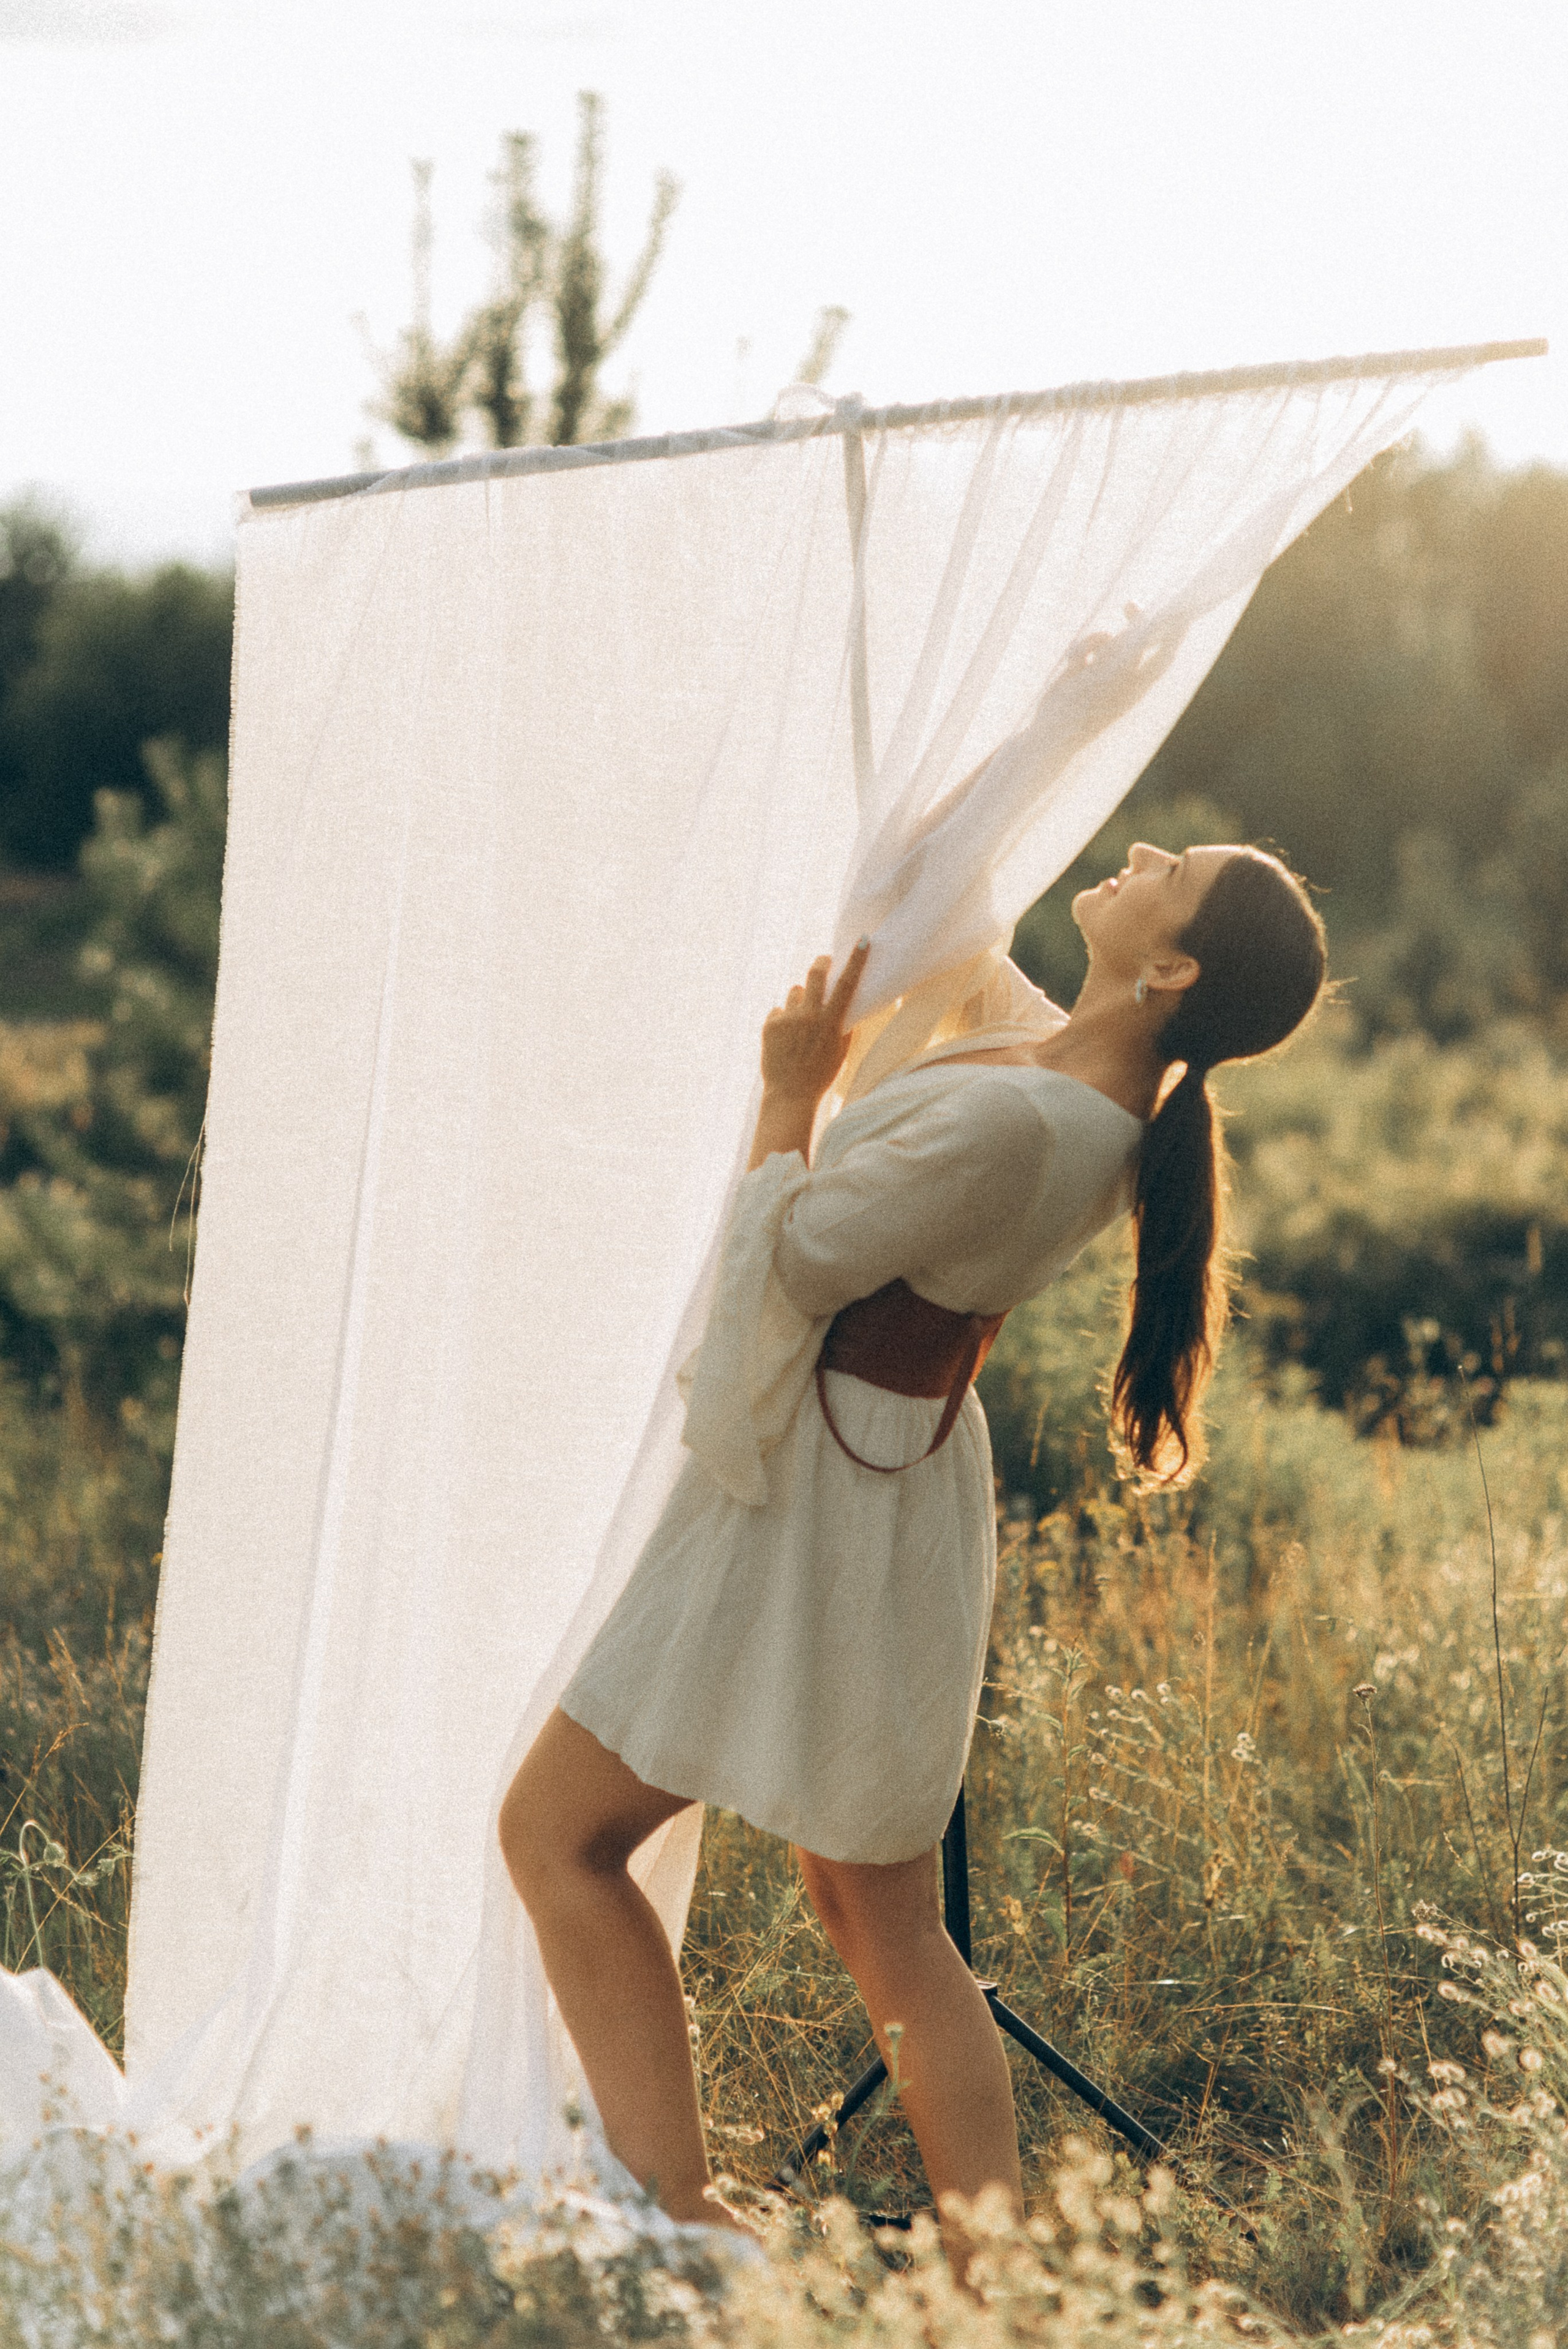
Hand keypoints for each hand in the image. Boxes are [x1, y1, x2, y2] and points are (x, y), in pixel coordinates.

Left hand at [759, 941, 870, 1102]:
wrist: (790, 1095)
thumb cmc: (821, 1075)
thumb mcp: (841, 1051)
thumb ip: (844, 1026)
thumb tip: (847, 1007)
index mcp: (831, 1022)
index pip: (847, 984)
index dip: (856, 960)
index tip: (863, 940)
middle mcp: (809, 1015)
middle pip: (814, 974)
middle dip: (821, 963)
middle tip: (823, 963)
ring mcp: (788, 1019)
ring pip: (795, 993)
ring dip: (799, 1001)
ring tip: (800, 1025)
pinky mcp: (770, 1024)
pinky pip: (779, 1010)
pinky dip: (783, 1019)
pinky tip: (785, 1039)